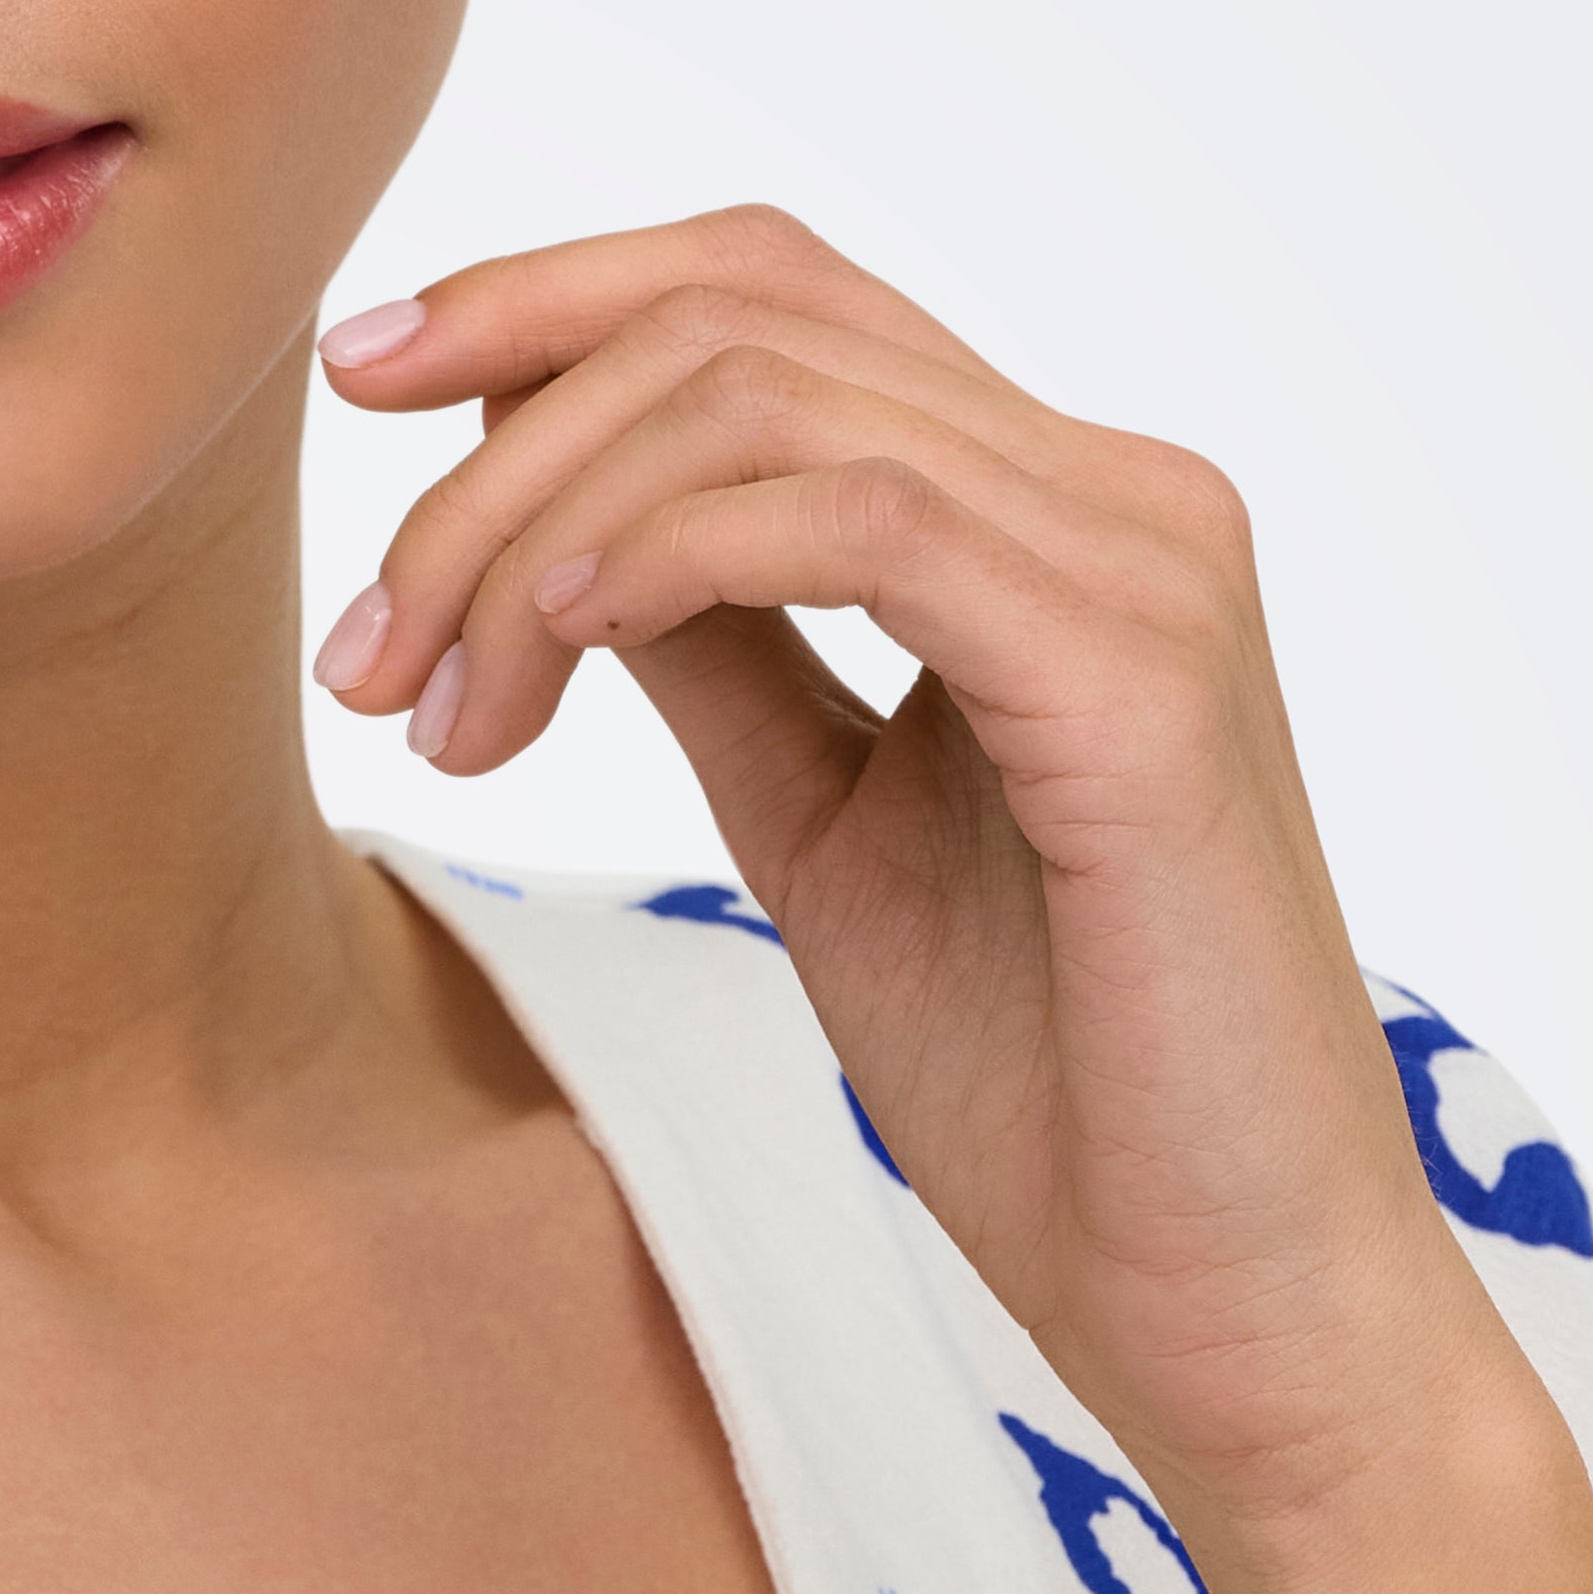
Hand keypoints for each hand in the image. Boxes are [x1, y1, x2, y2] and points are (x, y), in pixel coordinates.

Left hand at [318, 211, 1494, 1546]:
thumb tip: (563, 519)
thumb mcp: (825, 824)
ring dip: (538, 530)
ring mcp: (1148, 563)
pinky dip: (670, 552)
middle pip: (747, 309)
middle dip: (498, 431)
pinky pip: (861, 517)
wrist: (1230, 1300)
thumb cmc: (1052, 1093)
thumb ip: (721, 650)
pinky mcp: (1143, 674)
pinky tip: (558, 644)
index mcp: (1052, 516)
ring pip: (771, 396)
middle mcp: (1119, 495)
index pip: (776, 293)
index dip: (552, 294)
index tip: (362, 381)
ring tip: (432, 707)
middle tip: (361, 647)